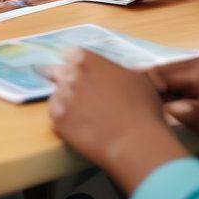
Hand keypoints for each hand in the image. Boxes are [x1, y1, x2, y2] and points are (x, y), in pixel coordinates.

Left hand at [49, 49, 186, 191]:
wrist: (136, 143)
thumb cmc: (141, 108)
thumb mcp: (134, 78)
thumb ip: (115, 70)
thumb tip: (112, 73)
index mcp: (86, 58)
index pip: (71, 56)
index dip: (78, 67)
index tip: (85, 77)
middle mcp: (69, 74)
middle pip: (60, 74)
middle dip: (69, 83)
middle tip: (83, 98)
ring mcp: (62, 96)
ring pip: (58, 95)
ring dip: (68, 103)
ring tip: (87, 116)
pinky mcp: (57, 120)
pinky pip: (56, 117)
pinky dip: (66, 122)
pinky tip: (83, 128)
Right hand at [148, 55, 198, 148]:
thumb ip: (191, 113)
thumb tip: (164, 108)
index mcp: (198, 69)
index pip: (159, 73)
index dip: (145, 89)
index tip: (138, 106)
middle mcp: (196, 63)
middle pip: (162, 74)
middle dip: (152, 91)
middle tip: (143, 112)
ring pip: (170, 79)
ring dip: (162, 94)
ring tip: (155, 112)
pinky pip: (181, 83)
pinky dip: (173, 94)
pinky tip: (173, 109)